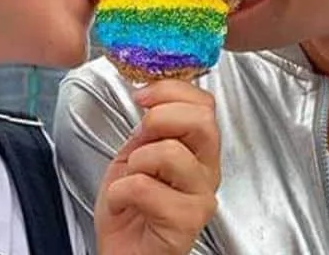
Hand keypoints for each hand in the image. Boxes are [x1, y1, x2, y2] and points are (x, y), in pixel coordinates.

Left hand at [94, 80, 219, 254]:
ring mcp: (201, 198)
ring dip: (137, 162)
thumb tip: (151, 104)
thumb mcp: (135, 155)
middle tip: (140, 135)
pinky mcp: (187, 222)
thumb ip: (148, 130)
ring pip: (171, 153)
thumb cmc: (129, 209)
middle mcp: (207, 172)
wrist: (122, 254)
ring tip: (130, 180)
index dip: (171, 90)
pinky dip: (121, 192)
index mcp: (198, 150)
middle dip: (161, 117)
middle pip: (202, 121)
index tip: (142, 96)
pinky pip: (146, 188)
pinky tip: (122, 204)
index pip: (204, 104)